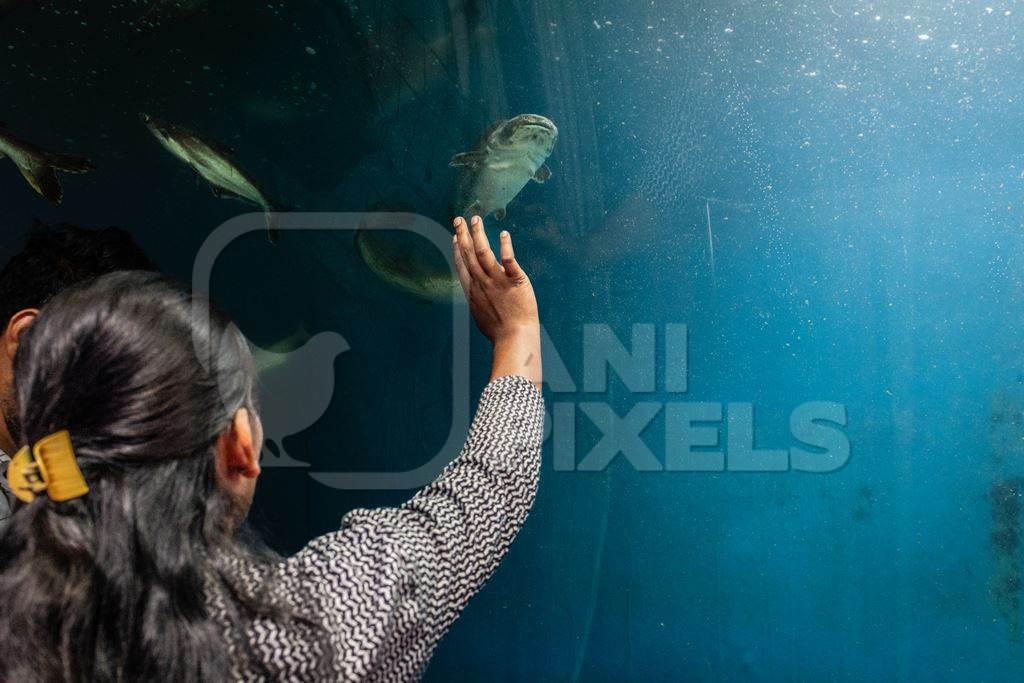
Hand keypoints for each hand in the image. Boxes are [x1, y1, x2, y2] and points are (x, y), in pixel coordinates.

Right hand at [453, 215, 541, 384]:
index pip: (462, 266)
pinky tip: (504, 235)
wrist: (514, 339)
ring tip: (475, 219)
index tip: (456, 236)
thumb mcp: (482, 317)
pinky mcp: (515, 281)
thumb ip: (480, 302)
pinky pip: (508, 260)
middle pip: (468, 255)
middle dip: (463, 235)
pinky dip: (505, 247)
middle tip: (458, 219)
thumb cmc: (500, 333)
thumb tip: (478, 301)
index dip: (458, 250)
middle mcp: (482, 283)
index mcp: (473, 292)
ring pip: (483, 253)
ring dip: (478, 234)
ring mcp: (497, 281)